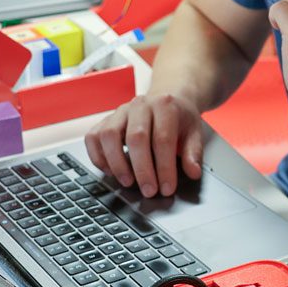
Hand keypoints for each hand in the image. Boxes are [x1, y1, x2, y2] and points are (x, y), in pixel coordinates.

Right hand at [83, 92, 203, 197]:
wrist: (168, 95)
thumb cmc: (179, 116)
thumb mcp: (194, 131)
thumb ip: (193, 152)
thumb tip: (193, 172)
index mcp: (165, 105)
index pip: (163, 139)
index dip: (165, 167)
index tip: (167, 188)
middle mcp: (140, 105)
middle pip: (136, 137)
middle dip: (142, 169)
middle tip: (149, 191)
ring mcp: (120, 111)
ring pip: (109, 135)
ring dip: (116, 163)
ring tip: (127, 182)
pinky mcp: (106, 119)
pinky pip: (93, 137)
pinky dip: (98, 156)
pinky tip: (110, 171)